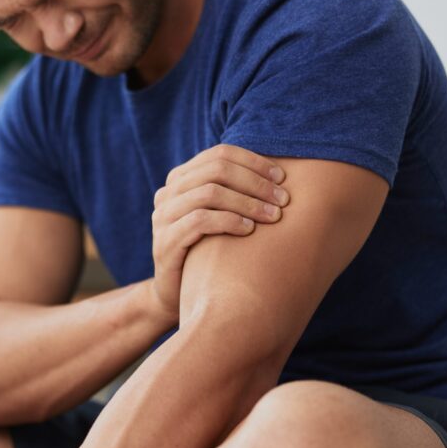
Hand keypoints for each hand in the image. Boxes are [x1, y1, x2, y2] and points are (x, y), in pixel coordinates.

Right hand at [150, 144, 289, 317]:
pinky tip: (249, 230)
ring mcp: (163, 217)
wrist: (176, 293)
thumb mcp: (218, 215)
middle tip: (283, 200)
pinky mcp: (165, 242)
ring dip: (247, 202)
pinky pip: (200, 221)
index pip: (220, 154)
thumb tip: (281, 175)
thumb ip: (233, 192)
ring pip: (209, 193)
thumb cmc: (207, 251)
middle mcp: (168, 193)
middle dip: (255, 182)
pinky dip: (229, 221)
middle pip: (216, 170)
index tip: (282, 179)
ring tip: (272, 216)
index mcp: (181, 179)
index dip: (254, 162)